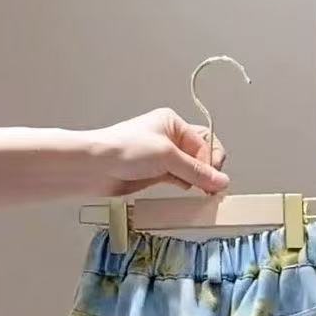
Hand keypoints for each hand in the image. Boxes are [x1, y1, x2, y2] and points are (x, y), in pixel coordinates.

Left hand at [84, 107, 229, 196]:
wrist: (95, 166)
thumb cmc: (122, 149)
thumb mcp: (167, 156)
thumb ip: (196, 171)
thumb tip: (220, 180)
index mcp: (173, 123)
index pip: (206, 143)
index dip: (211, 162)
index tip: (213, 179)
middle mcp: (170, 138)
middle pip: (201, 156)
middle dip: (206, 172)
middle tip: (209, 187)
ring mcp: (163, 157)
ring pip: (192, 170)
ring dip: (197, 181)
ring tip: (199, 192)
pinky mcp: (157, 174)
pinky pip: (180, 180)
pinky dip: (186, 187)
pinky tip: (186, 192)